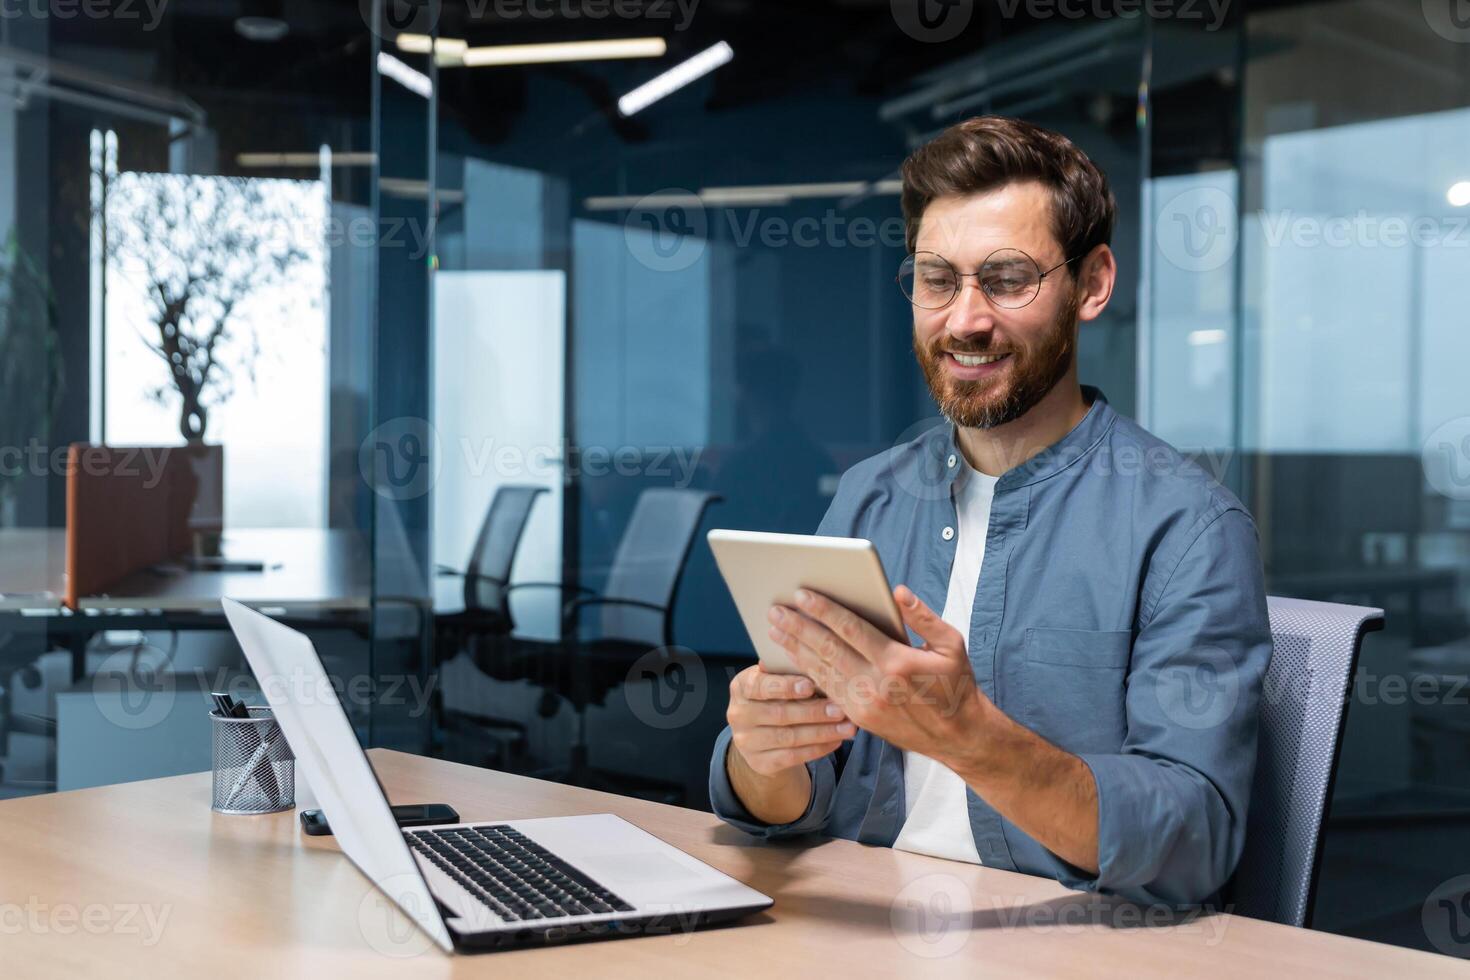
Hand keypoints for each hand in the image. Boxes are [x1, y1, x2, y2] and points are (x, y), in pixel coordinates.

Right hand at [726, 664, 856, 776]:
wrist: (761, 734)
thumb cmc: (776, 697)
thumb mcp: (777, 681)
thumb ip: (791, 675)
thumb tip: (821, 672)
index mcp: (741, 686)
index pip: (760, 686)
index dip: (785, 686)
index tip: (810, 686)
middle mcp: (739, 714)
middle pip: (780, 714)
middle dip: (814, 712)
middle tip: (840, 709)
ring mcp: (746, 741)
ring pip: (789, 738)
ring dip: (822, 732)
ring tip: (847, 727)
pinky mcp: (759, 763)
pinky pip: (792, 757)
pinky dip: (818, 749)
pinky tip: (836, 741)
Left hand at [766, 585, 982, 763]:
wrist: (958, 736)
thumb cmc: (956, 684)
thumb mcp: (951, 645)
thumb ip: (923, 617)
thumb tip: (897, 591)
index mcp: (897, 661)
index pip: (851, 629)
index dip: (824, 610)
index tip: (803, 595)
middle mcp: (876, 684)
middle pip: (828, 649)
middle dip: (798, 628)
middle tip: (775, 610)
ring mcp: (864, 705)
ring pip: (822, 671)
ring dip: (795, 650)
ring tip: (775, 630)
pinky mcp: (859, 719)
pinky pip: (827, 691)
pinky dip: (807, 673)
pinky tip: (793, 659)